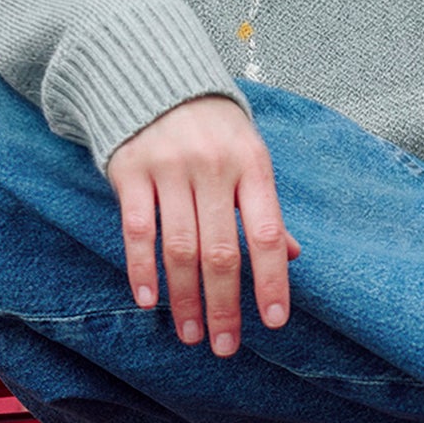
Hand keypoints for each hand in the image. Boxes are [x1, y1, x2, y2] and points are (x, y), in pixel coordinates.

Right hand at [106, 96, 298, 353]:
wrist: (156, 77)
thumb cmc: (213, 130)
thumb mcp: (249, 158)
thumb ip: (266, 208)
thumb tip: (293, 257)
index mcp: (252, 165)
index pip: (267, 233)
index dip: (272, 279)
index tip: (274, 322)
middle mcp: (213, 167)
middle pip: (221, 250)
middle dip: (225, 304)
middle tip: (225, 345)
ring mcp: (169, 168)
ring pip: (179, 247)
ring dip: (185, 297)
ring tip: (191, 333)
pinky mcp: (130, 170)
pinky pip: (136, 229)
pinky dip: (142, 269)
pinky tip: (149, 300)